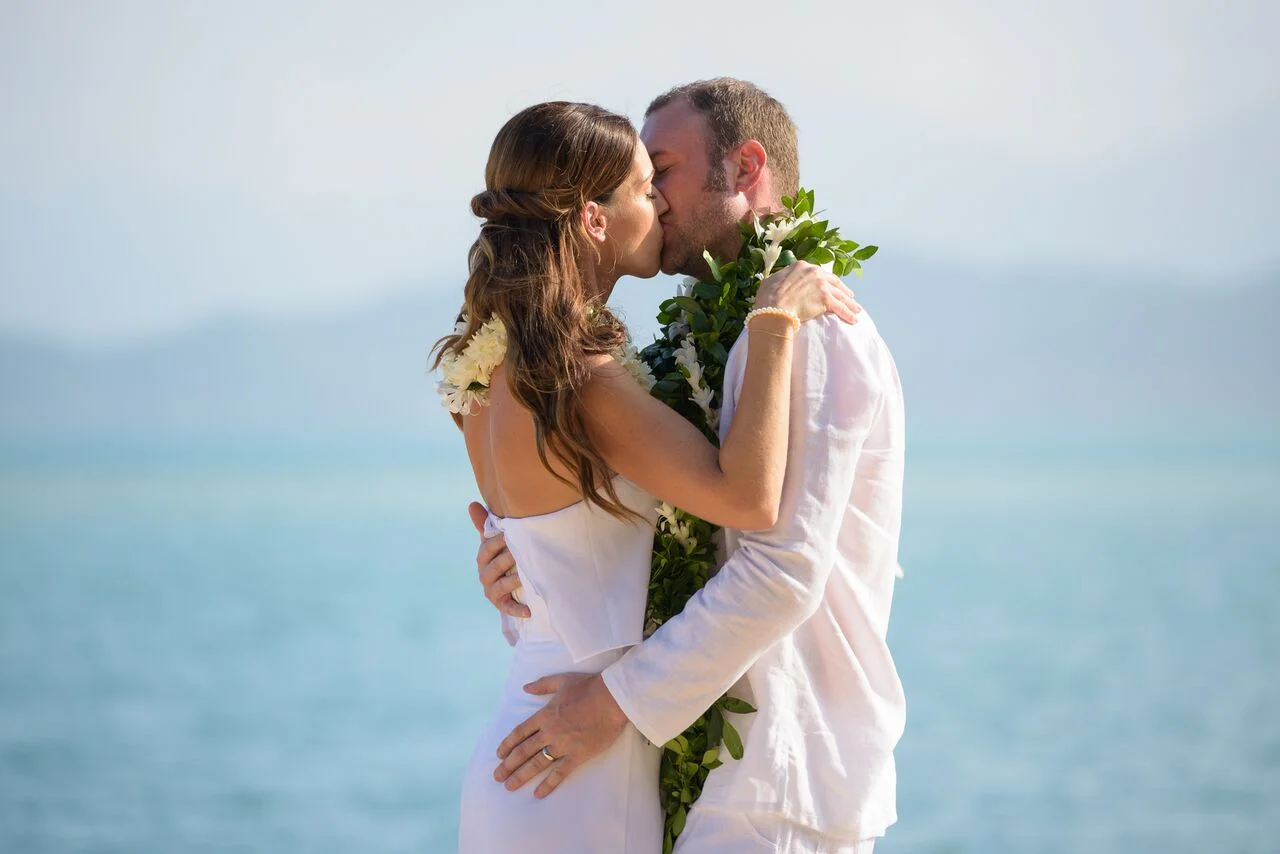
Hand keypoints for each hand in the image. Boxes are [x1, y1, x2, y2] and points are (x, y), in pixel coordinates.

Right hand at [469, 501, 529, 618]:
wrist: (510, 584)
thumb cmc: (502, 556)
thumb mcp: (495, 541)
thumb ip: (485, 524)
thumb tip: (472, 504)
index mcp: (483, 558)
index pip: (486, 549)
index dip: (496, 542)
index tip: (509, 534)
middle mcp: (485, 575)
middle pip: (494, 566)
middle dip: (506, 559)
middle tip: (519, 553)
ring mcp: (492, 590)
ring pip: (500, 585)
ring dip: (511, 581)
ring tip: (523, 576)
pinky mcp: (501, 604)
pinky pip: (508, 607)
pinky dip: (517, 609)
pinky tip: (528, 610)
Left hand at [494, 673, 628, 797]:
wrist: (612, 699)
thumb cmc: (588, 687)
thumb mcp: (561, 680)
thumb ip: (542, 685)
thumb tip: (525, 687)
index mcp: (544, 715)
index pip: (520, 732)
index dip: (507, 744)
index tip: (499, 755)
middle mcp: (549, 732)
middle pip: (523, 751)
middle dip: (508, 765)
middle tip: (497, 777)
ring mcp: (563, 745)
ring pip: (537, 763)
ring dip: (521, 775)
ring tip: (509, 786)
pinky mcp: (578, 755)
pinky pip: (560, 773)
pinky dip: (549, 784)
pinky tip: (538, 793)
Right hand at [755, 260, 860, 324]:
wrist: (774, 308)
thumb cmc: (767, 297)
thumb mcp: (771, 281)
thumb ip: (781, 278)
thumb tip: (779, 281)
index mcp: (801, 266)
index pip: (818, 273)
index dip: (826, 280)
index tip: (830, 285)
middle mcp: (814, 272)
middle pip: (833, 282)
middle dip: (842, 289)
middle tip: (848, 296)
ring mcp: (822, 285)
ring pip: (840, 294)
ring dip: (849, 303)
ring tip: (856, 310)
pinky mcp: (826, 299)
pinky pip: (841, 307)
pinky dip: (848, 313)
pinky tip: (853, 319)